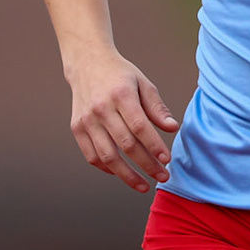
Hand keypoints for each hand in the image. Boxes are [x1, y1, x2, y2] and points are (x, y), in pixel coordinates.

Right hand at [65, 47, 178, 192]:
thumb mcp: (143, 84)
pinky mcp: (77, 128)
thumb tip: (172, 128)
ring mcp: (86, 120)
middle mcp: (101, 109)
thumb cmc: (121, 75)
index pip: (140, 127)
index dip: (154, 146)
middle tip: (163, 177)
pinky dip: (107, 169)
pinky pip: (92, 156)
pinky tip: (122, 173)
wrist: (87, 64)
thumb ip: (157, 107)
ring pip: (107, 156)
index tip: (167, 160)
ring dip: (127, 175)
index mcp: (121, 95)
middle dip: (146, 165)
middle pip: (126, 144)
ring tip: (144, 185)